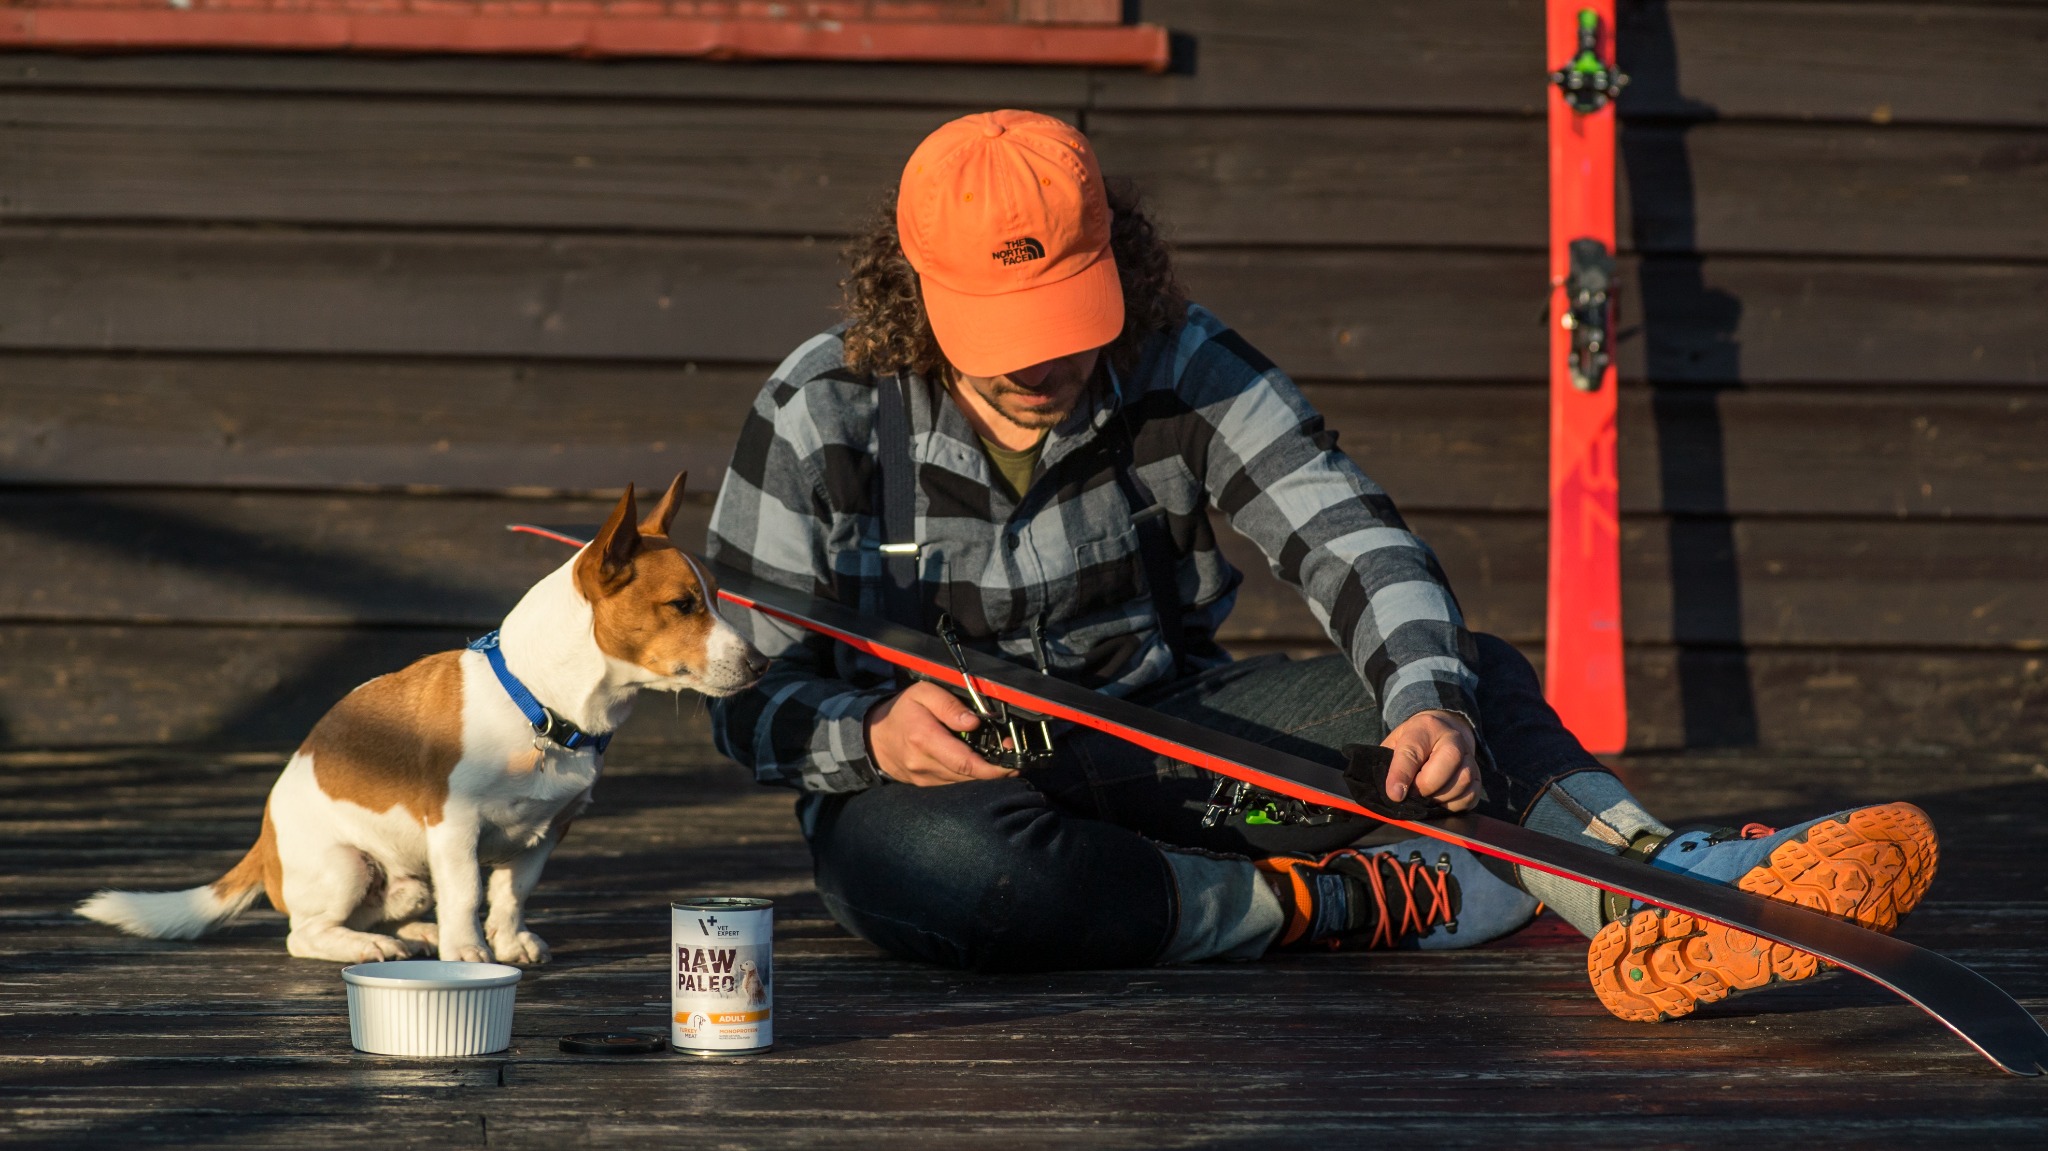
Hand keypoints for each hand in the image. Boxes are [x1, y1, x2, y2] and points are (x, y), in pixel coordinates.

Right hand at [865, 682, 1017, 786]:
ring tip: (1001, 760)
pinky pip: (955, 784)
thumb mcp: (923, 693)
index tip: (1012, 764)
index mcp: (924, 739)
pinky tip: (980, 765)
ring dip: (985, 775)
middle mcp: (925, 764)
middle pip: (969, 775)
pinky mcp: (928, 785)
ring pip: (964, 783)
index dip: (992, 768)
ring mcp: (926, 779)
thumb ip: (949, 705)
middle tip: (1014, 759)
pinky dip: (971, 777)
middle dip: (996, 771)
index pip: (964, 761)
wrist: (875, 737)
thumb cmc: (902, 711)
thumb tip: (974, 722)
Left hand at [1379, 710, 1481, 811]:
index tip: (1395, 795)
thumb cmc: (1413, 741)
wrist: (1442, 732)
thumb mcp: (1395, 743)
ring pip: (1463, 780)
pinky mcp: (1478, 774)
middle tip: (1414, 794)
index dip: (1402, 774)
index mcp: (1424, 727)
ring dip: (1441, 797)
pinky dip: (1455, 804)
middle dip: (1427, 786)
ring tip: (1426, 796)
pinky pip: (1472, 795)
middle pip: (1449, 761)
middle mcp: (1453, 738)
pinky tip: (1441, 800)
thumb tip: (1392, 793)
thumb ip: (1390, 763)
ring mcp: (1469, 756)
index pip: (1413, 751)